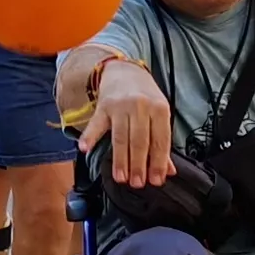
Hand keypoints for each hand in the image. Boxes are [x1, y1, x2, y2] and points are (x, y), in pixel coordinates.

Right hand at [81, 59, 173, 188]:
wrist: (125, 70)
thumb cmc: (145, 96)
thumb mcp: (159, 114)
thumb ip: (162, 142)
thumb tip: (169, 171)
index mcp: (160, 109)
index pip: (160, 141)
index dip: (158, 162)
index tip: (155, 181)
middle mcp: (141, 106)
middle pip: (140, 141)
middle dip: (138, 165)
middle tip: (137, 183)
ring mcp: (121, 106)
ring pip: (121, 137)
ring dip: (120, 160)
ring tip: (121, 178)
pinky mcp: (103, 106)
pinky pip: (96, 124)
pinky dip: (90, 136)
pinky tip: (85, 149)